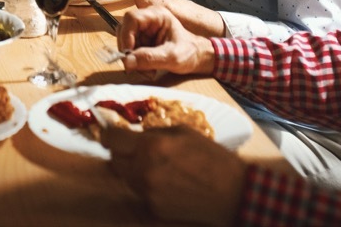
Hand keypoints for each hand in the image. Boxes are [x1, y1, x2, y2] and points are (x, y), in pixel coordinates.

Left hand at [101, 125, 243, 226]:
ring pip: (125, 177)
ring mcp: (148, 192)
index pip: (112, 140)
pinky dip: (147, 186)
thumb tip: (136, 134)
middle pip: (114, 160)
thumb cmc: (212, 158)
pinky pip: (140, 193)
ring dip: (132, 170)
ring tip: (155, 166)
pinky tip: (167, 182)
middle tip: (134, 149)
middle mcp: (143, 170)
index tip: (110, 134)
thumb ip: (155, 132)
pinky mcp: (154, 208)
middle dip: (121, 153)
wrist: (232, 192)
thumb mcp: (184, 132)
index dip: (109, 135)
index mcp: (151, 147)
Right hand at [116, 5, 213, 74]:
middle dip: (129, 51)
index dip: (126, 35)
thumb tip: (126, 61)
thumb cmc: (190, 53)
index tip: (128, 54)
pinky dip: (136, 61)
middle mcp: (148, 19)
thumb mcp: (171, 57)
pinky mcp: (143, 40)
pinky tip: (148, 68)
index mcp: (157, 15)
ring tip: (147, 70)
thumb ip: (149, 58)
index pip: (132, 18)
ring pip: (126, 41)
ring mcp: (144, 30)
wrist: (197, 58)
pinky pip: (130, 49)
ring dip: (132, 58)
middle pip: (125, 30)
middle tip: (136, 67)